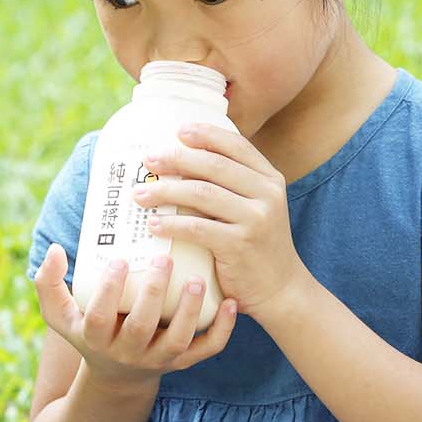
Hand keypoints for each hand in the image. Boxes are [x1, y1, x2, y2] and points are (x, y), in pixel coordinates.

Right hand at [32, 244, 238, 388]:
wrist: (117, 375)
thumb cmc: (90, 328)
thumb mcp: (61, 313)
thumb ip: (48, 283)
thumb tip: (55, 250)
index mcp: (96, 339)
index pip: (99, 318)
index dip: (108, 291)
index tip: (117, 259)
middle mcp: (127, 353)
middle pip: (140, 328)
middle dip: (151, 294)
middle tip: (162, 260)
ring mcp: (158, 360)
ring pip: (177, 342)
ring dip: (188, 312)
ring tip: (196, 281)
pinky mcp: (183, 362)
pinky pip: (206, 351)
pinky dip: (222, 330)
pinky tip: (230, 303)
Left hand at [132, 122, 307, 321]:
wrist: (281, 290)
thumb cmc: (257, 245)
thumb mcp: (256, 207)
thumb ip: (233, 185)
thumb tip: (184, 162)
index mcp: (270, 178)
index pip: (236, 146)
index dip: (206, 134)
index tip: (177, 131)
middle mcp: (267, 194)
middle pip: (214, 165)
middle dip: (177, 158)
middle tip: (148, 160)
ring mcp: (256, 219)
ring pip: (202, 193)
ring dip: (165, 191)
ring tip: (140, 194)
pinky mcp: (241, 244)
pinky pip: (198, 227)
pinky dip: (171, 224)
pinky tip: (153, 225)